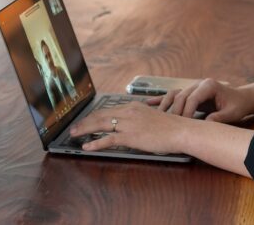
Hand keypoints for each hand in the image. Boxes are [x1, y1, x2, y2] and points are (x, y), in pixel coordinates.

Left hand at [70, 102, 190, 153]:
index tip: (86, 120)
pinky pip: (108, 139)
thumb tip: (130, 126)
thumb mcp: (151, 117)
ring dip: (85, 129)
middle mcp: (128, 112)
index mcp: (133, 107)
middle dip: (85, 121)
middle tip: (74, 127)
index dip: (94, 115)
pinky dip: (95, 143)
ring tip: (74, 135)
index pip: (108, 110)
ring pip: (100, 125)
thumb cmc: (170, 127)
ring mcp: (128, 124)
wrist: (180, 131)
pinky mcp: (130, 136)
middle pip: (100, 115)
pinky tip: (87, 147)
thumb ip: (138, 119)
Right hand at [151, 78, 253, 122]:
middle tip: (170, 126)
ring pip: (174, 94)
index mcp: (209, 85)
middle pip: (180, 96)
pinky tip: (149, 103)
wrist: (241, 98)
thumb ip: (219, 118)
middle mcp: (198, 84)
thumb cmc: (237, 106)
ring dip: (165, 105)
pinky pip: (173, 95)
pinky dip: (162, 99)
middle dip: (175, 111)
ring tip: (156, 116)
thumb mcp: (231, 113)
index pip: (192, 98)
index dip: (186, 112)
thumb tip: (206, 124)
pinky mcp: (189, 92)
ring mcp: (192, 87)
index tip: (184, 125)